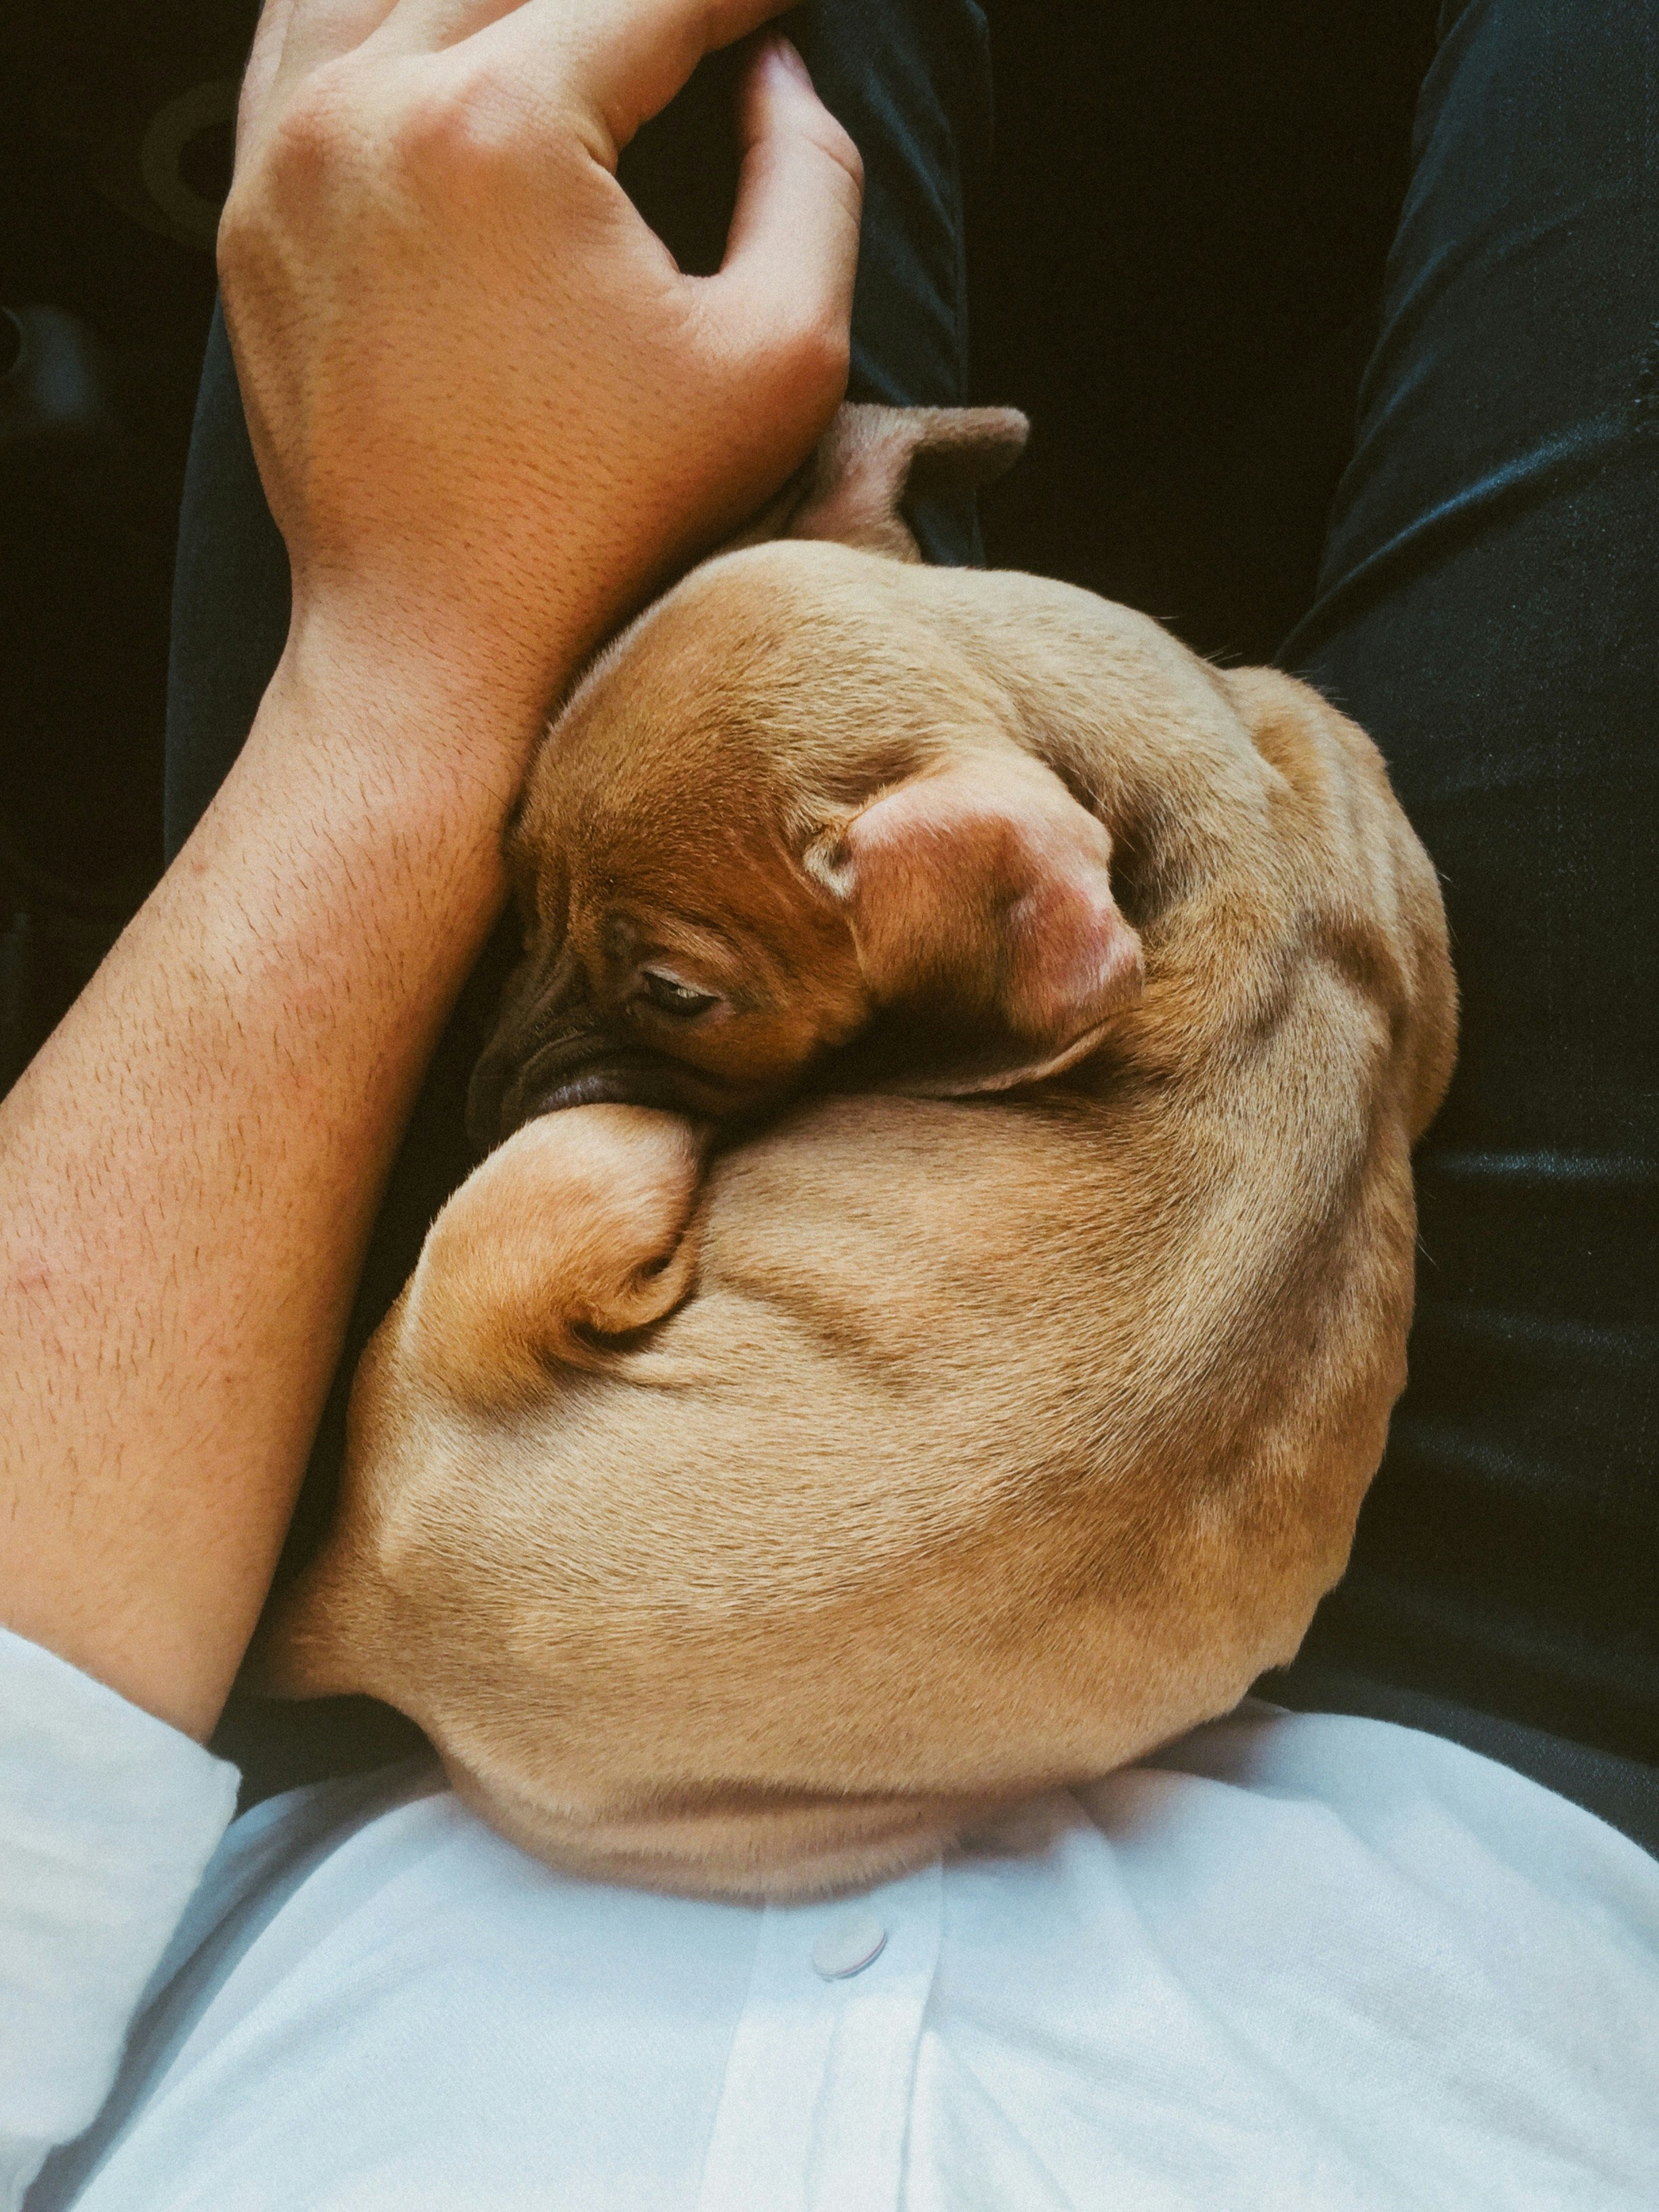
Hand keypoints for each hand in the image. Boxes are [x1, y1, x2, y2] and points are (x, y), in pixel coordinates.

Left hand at [222, 0, 862, 719]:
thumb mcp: (780, 362)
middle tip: (698, 26)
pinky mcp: (251, 210)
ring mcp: (287, 153)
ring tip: (588, 28)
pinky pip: (301, 38)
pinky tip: (449, 34)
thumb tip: (779, 71)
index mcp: (501, 126)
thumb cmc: (619, 525)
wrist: (439, 644)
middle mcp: (368, 105)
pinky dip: (386, 15)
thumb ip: (813, 182)